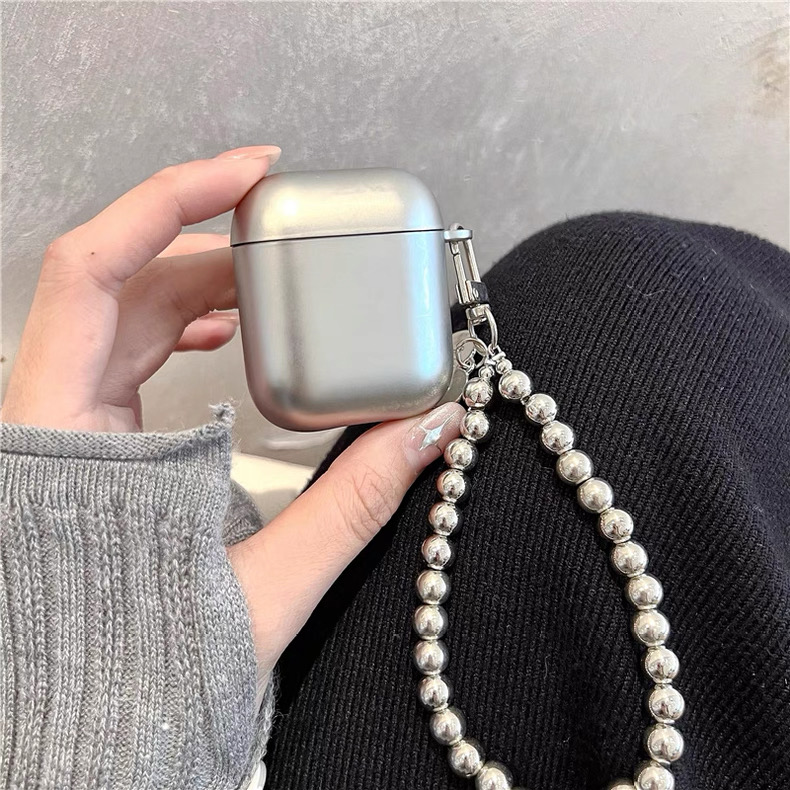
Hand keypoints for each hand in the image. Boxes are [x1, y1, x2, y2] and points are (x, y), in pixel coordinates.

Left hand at [3, 148, 463, 680]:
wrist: (82, 732)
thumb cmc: (143, 670)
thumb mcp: (263, 585)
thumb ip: (354, 503)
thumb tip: (431, 432)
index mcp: (65, 438)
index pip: (93, 270)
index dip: (167, 198)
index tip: (246, 173)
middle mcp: (50, 416)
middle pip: (122, 281)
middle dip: (210, 244)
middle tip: (284, 232)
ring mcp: (64, 425)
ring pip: (126, 314)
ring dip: (200, 282)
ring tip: (268, 281)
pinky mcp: (87, 439)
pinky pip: (130, 349)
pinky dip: (184, 323)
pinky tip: (229, 332)